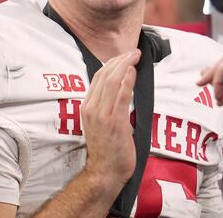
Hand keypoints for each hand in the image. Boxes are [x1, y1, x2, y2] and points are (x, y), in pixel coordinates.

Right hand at [81, 49, 139, 190]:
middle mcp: (91, 108)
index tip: (124, 55)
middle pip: (104, 75)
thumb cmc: (107, 148)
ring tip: (135, 56)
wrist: (105, 171)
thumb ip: (105, 105)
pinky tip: (133, 72)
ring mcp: (102, 115)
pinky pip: (120, 96)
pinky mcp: (114, 122)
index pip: (97, 77)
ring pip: (111, 81)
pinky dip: (127, 81)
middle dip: (120, 60)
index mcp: (86, 106)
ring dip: (125, 65)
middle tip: (133, 51)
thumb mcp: (100, 122)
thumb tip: (119, 87)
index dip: (111, 63)